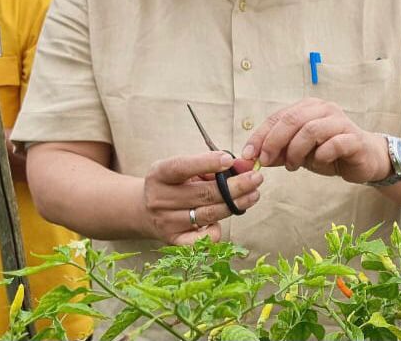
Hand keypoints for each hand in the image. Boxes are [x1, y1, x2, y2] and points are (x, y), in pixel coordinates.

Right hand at [141, 152, 262, 244]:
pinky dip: (217, 229)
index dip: (207, 163)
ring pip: (207, 214)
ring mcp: (166, 222)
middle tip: (257, 178)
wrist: (143, 210)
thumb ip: (211, 164)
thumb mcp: (185, 167)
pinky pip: (202, 239)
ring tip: (254, 194)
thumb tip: (243, 165)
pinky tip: (228, 216)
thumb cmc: (174, 183)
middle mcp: (159, 199)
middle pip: (203, 194)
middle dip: (236, 186)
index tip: (230, 160)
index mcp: (160, 174)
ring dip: (236, 205)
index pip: (182, 167)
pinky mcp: (174, 241)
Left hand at [242, 99, 389, 183]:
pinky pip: (334, 143)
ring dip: (296, 151)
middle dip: (274, 142)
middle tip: (266, 162)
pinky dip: (321, 155)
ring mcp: (341, 122)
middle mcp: (324, 109)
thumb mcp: (299, 153)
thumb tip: (252, 158)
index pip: (278, 117)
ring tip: (292, 166)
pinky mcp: (354, 138)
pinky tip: (317, 163)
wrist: (365, 159)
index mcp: (308, 108)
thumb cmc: (330, 152)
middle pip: (293, 120)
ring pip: (311, 130)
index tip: (248, 155)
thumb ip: (278, 153)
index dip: (260, 136)